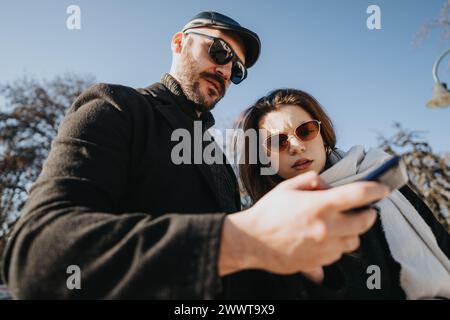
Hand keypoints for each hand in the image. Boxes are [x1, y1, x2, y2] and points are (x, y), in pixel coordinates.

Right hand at [219, 171, 388, 275]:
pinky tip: (324, 239)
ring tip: (339, 226)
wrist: (251, 242)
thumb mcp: (287, 187)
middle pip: (365, 222)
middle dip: (369, 214)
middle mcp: (326, 227)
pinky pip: (338, 254)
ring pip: (354, 241)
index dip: (376, 189)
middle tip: (365, 210)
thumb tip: (327, 186)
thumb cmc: (268, 213)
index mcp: (319, 205)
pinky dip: (337, 245)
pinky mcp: (319, 262)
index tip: (382, 188)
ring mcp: (324, 247)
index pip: (358, 195)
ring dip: (352, 232)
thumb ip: (311, 181)